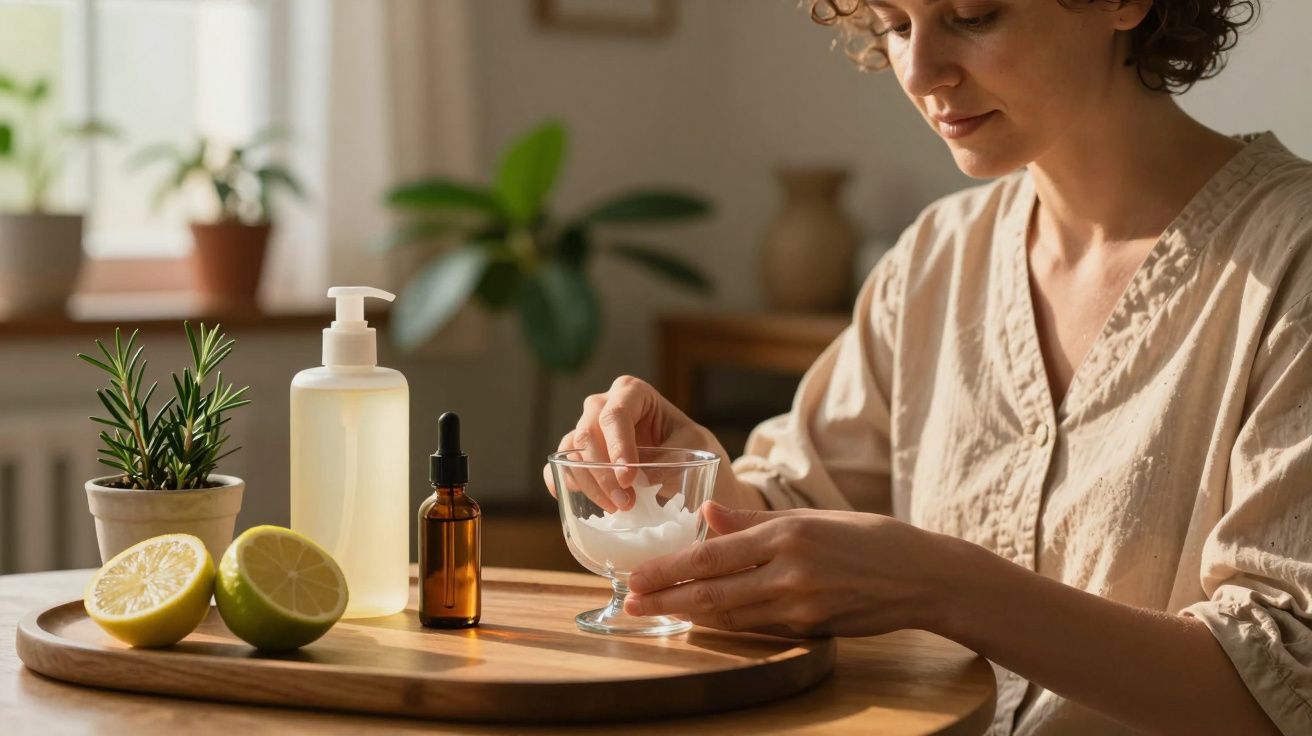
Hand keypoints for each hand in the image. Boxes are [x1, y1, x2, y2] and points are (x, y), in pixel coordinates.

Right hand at [542, 375, 740, 512]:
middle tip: (626, 502)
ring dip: (589, 482)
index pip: (617, 414)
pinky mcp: (579, 453)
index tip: (629, 478)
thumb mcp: (693, 448)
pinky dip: (561, 480)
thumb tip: (640, 479)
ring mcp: (588, 427)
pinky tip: (571, 498)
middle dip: (604, 472)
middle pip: (589, 433)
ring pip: (573, 450)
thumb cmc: (692, 446)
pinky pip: (560, 464)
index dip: (618, 446)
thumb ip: (668, 459)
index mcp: (633, 392)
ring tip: (616, 508)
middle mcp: (604, 404)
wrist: (688, 461)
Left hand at [623, 502, 956, 637]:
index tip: (637, 576)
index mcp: (787, 534)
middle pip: (713, 591)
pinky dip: (726, 623)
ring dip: (690, 614)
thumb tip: (706, 516)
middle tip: (630, 603)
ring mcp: (801, 604)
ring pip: (731, 614)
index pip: (712, 556)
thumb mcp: (813, 518)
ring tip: (656, 612)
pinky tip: (703, 619)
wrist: (924, 577)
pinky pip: (758, 626)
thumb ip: (755, 522)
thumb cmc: (870, 539)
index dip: (668, 569)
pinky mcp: (812, 627)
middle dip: (666, 599)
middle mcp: (790, 571)